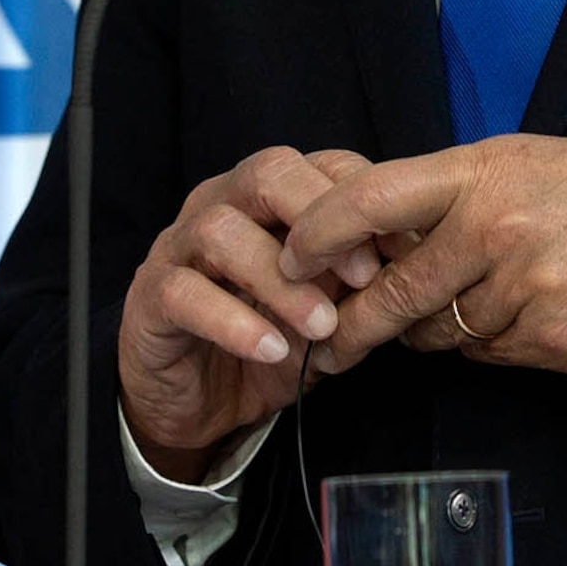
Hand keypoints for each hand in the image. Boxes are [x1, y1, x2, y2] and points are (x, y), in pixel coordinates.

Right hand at [119, 146, 376, 482]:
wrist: (198, 400)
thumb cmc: (272, 337)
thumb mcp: (331, 309)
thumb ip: (363, 284)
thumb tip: (418, 266)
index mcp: (272, 198)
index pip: (322, 165)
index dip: (366, 200)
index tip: (406, 248)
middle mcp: (221, 206)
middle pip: (266, 173)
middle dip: (321, 218)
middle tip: (362, 278)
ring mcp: (177, 248)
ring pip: (221, 232)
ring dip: (282, 280)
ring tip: (322, 325)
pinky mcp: (148, 299)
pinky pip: (184, 294)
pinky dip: (235, 322)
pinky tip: (273, 349)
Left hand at [284, 131, 566, 379]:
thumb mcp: (526, 164)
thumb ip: (450, 198)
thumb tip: (376, 246)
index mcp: (486, 179)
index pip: (370, 200)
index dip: (317, 232)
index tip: (290, 254)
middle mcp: (500, 237)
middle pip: (394, 297)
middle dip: (351, 326)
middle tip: (329, 341)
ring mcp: (532, 298)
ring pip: (446, 336)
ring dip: (449, 327)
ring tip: (496, 294)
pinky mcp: (561, 348)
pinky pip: (498, 358)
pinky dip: (505, 342)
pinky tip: (545, 310)